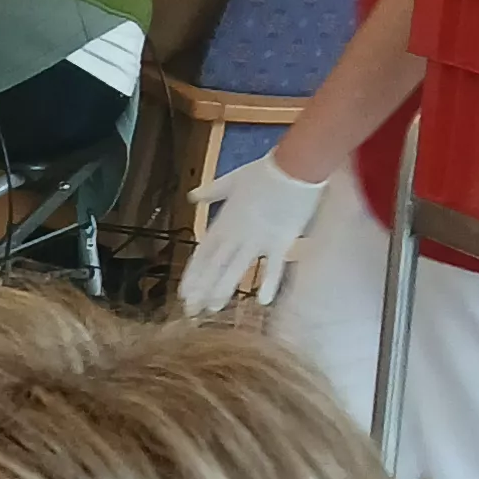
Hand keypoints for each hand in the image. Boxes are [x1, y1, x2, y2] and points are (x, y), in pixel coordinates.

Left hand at [180, 152, 324, 313]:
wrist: (294, 167)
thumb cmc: (263, 171)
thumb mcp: (231, 180)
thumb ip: (211, 191)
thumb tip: (192, 196)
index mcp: (224, 221)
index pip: (203, 253)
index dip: (193, 275)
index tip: (184, 294)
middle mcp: (237, 234)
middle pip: (215, 266)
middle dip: (202, 290)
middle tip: (192, 311)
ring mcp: (258, 239)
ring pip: (236, 269)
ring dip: (223, 290)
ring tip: (213, 309)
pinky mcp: (281, 241)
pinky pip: (274, 266)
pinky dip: (269, 282)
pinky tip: (263, 301)